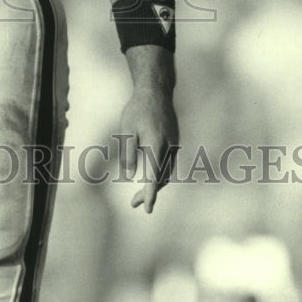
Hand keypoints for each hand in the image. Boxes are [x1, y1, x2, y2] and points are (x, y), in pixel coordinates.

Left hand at [119, 76, 178, 213]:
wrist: (156, 92)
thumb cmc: (137, 110)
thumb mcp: (126, 130)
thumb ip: (128, 153)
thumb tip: (129, 175)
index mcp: (156, 145)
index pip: (154, 175)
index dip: (150, 194)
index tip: (147, 209)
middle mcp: (169, 147)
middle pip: (162, 178)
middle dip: (150, 193)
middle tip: (134, 204)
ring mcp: (174, 145)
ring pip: (167, 172)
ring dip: (156, 185)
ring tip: (140, 195)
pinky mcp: (175, 142)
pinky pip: (169, 163)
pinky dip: (161, 173)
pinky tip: (151, 176)